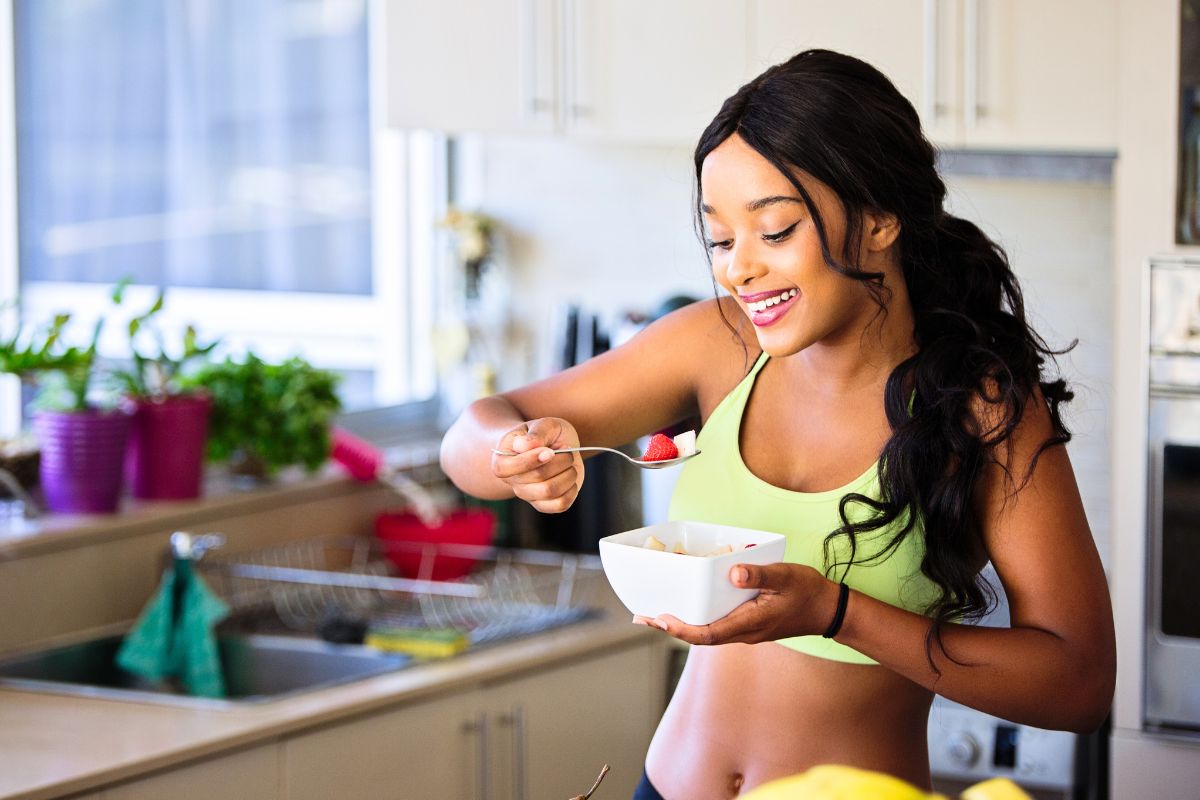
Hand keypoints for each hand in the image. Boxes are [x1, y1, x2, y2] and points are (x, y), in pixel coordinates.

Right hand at [491, 417, 584, 512]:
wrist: (552, 446)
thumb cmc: (543, 435)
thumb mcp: (542, 425)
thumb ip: (536, 434)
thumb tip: (526, 447)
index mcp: (502, 461)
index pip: (513, 467)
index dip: (534, 459)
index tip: (550, 450)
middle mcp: (512, 481)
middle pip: (538, 477)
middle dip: (560, 460)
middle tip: (566, 450)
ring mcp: (528, 495)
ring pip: (550, 491)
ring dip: (568, 474)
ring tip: (569, 463)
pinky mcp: (545, 504)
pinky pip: (560, 505)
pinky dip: (572, 489)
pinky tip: (570, 477)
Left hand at [633, 562, 841, 645]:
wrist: (828, 610)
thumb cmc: (807, 592)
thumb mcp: (786, 577)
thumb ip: (760, 575)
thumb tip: (734, 573)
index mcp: (749, 624)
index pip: (707, 634)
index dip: (681, 629)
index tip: (660, 620)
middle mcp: (743, 632)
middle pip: (699, 636)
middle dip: (670, 627)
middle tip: (642, 617)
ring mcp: (745, 631)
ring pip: (706, 632)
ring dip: (680, 625)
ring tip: (654, 614)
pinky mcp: (747, 625)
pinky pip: (716, 626)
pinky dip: (696, 619)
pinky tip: (687, 606)